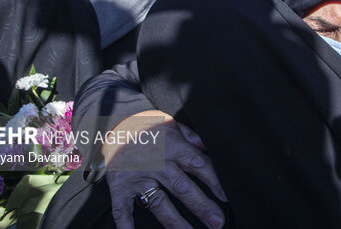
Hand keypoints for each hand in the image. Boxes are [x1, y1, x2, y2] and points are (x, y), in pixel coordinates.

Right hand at [103, 110, 226, 228]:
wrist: (114, 121)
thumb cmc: (147, 124)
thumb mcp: (172, 123)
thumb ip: (191, 136)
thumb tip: (209, 147)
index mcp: (173, 146)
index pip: (198, 165)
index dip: (214, 181)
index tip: (225, 197)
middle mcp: (157, 163)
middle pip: (182, 187)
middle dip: (201, 206)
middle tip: (217, 222)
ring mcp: (138, 176)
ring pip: (158, 202)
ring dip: (175, 221)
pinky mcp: (120, 186)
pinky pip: (123, 209)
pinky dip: (126, 225)